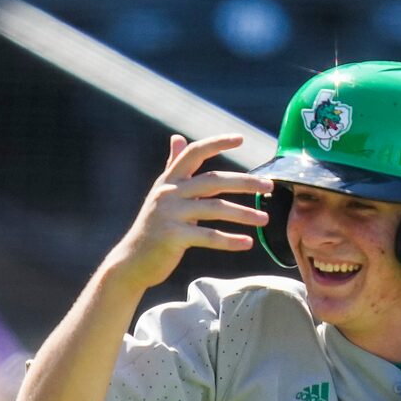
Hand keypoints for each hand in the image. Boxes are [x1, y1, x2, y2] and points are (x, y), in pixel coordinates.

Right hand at [106, 135, 272, 291]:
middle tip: (269, 186)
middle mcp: (169, 193)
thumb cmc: (152, 228)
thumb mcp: (161, 194)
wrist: (131, 262)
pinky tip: (247, 243)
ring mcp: (170, 215)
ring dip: (244, 214)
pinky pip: (208, 237)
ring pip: (215, 209)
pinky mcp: (173, 237)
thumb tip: (178, 138)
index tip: (241, 138)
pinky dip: (229, 241)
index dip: (217, 143)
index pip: (195, 153)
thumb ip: (172, 167)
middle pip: (214, 181)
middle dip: (244, 182)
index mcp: (169, 180)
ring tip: (264, 218)